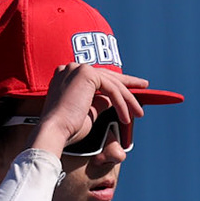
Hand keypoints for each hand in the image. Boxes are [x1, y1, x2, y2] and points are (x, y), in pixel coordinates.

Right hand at [31, 63, 146, 155]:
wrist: (55, 132)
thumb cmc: (68, 129)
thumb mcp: (89, 112)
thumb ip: (100, 101)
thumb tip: (113, 99)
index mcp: (67, 75)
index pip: (98, 76)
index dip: (116, 82)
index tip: (133, 86)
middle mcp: (71, 68)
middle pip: (107, 75)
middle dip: (128, 85)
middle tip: (144, 88)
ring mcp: (77, 68)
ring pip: (111, 83)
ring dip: (127, 100)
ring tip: (138, 114)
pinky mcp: (85, 73)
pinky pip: (111, 88)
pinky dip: (121, 103)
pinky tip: (126, 117)